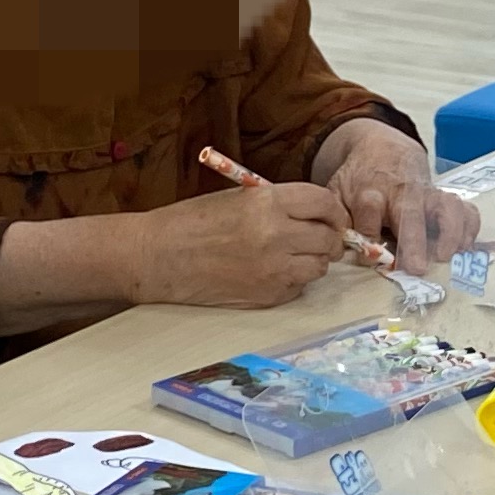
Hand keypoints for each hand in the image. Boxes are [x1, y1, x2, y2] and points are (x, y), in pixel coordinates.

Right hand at [122, 179, 350, 307]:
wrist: (160, 256)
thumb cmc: (193, 222)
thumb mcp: (239, 198)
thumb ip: (280, 204)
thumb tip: (317, 215)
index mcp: (267, 203)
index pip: (324, 203)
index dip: (334, 210)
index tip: (333, 216)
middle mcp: (275, 236)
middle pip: (328, 238)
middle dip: (329, 238)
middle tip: (321, 238)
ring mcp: (273, 270)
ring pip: (319, 267)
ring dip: (313, 260)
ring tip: (293, 255)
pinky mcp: (267, 296)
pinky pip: (298, 287)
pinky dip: (293, 280)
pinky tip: (272, 271)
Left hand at [315, 119, 481, 276]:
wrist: (383, 151)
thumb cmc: (360, 182)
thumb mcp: (339, 194)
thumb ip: (339, 219)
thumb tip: (339, 248)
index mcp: (371, 192)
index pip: (369, 209)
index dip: (369, 231)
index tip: (368, 257)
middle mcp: (402, 193)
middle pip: (410, 213)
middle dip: (414, 241)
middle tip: (418, 268)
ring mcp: (427, 194)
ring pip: (446, 206)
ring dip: (449, 231)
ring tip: (445, 256)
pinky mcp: (445, 198)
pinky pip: (466, 209)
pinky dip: (469, 227)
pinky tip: (463, 247)